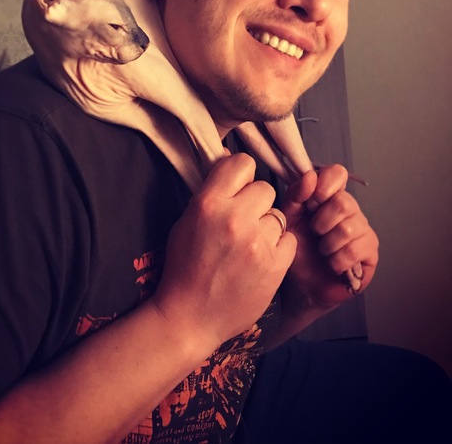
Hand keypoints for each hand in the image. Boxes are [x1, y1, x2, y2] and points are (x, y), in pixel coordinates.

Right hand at [151, 153, 296, 353]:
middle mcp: (234, 218)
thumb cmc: (185, 266)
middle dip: (255, 203)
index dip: (242, 176)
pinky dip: (278, 248)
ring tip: (248, 247)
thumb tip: (231, 159)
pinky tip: (259, 260)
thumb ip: (213, 192)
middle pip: (265, 189)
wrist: (190, 315)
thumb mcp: (187, 220)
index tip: (237, 190)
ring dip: (267, 227)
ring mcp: (257, 242)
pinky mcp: (275, 265)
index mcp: (208, 203)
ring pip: (278, 216)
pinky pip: (289, 240)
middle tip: (242, 223)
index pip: (242, 163)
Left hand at [280, 165, 378, 312]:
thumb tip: (310, 177)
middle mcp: (349, 208)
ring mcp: (362, 229)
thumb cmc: (297, 248)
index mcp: (328, 196)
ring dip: (328, 244)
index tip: (311, 201)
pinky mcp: (369, 251)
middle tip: (314, 233)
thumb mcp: (288, 219)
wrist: (302, 284)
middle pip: (344, 202)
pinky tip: (332, 263)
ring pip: (349, 227)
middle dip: (322, 222)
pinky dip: (337, 260)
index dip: (326, 185)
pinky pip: (355, 249)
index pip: (337, 173)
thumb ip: (295, 196)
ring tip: (322, 251)